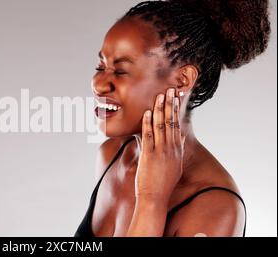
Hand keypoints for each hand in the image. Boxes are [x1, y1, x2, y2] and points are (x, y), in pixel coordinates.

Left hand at [135, 88, 185, 203]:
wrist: (155, 198)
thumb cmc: (163, 183)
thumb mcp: (176, 165)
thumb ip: (178, 149)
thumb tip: (180, 136)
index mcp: (177, 150)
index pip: (177, 125)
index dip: (176, 110)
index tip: (176, 97)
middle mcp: (171, 149)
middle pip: (171, 122)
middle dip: (170, 104)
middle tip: (170, 90)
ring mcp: (161, 151)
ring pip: (161, 126)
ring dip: (160, 109)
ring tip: (160, 96)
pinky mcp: (150, 155)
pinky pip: (149, 135)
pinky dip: (148, 123)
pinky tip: (148, 112)